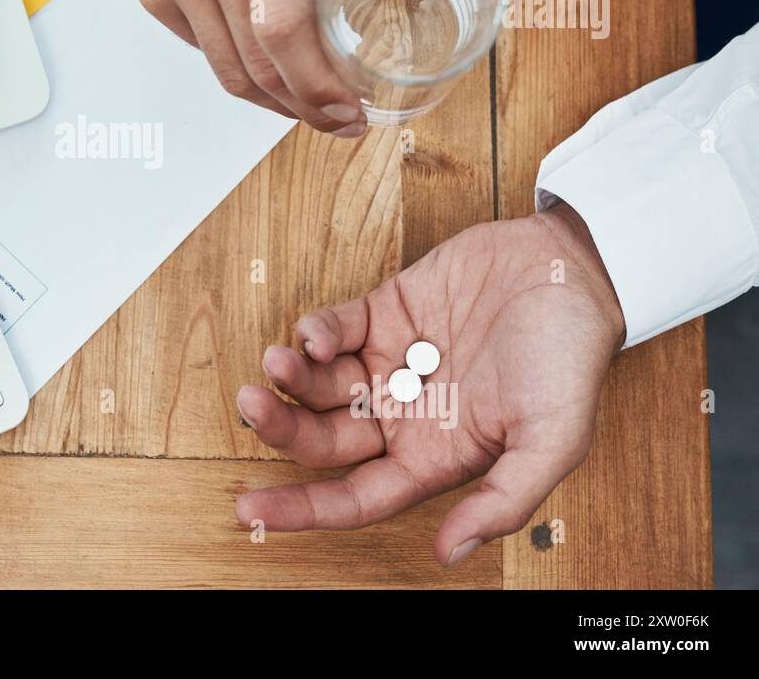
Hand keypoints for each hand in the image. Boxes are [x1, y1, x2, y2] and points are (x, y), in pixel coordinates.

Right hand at [137, 0, 485, 135]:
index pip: (284, 27)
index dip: (317, 86)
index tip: (350, 111)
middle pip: (255, 62)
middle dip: (303, 108)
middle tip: (341, 120)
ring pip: (224, 68)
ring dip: (271, 101)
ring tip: (309, 107)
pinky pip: (201, 50)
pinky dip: (237, 70)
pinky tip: (269, 66)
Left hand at [234, 204, 625, 565]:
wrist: (576, 270)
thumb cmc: (571, 358)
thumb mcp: (554, 441)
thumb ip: (503, 501)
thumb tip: (449, 553)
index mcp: (434, 457)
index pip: (355, 496)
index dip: (302, 508)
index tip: (249, 512)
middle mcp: (404, 416)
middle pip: (323, 439)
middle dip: (281, 427)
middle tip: (250, 404)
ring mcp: (391, 363)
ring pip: (318, 384)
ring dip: (290, 377)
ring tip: (275, 360)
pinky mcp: (385, 312)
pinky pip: (334, 329)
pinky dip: (315, 332)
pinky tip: (314, 334)